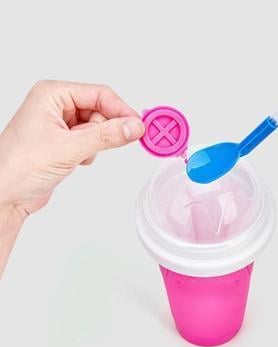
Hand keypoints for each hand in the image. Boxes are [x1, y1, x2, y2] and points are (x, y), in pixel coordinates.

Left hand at [0, 80, 144, 275]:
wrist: (6, 195)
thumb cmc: (18, 166)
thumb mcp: (69, 148)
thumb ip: (106, 136)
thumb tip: (134, 127)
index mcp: (53, 94)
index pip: (99, 94)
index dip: (121, 110)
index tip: (139, 126)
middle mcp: (57, 106)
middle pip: (100, 110)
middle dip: (106, 130)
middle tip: (113, 143)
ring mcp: (61, 124)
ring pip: (98, 127)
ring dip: (96, 143)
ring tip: (79, 154)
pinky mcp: (65, 142)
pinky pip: (92, 141)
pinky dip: (90, 152)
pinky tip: (76, 160)